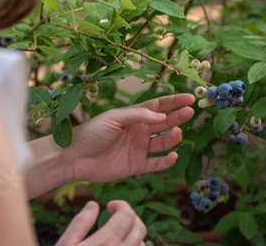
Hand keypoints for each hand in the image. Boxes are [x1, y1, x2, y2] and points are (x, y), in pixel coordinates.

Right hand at [56, 200, 145, 245]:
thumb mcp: (65, 244)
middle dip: (130, 217)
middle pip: (139, 228)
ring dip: (133, 234)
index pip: (127, 216)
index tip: (111, 205)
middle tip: (116, 216)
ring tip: (116, 233)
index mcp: (105, 244)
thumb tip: (93, 204)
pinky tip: (120, 245)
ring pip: (141, 244)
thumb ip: (80, 223)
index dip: (121, 205)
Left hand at [67, 93, 194, 182]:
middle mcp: (139, 131)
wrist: (74, 157)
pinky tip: (173, 156)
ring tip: (177, 133)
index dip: (174, 102)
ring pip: (163, 143)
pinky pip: (156, 164)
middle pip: (164, 123)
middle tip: (190, 112)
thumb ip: (138, 116)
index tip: (190, 98)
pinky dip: (166, 161)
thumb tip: (162, 116)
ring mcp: (138, 149)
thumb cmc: (91, 132)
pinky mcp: (136, 166)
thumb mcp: (114, 118)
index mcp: (133, 116)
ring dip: (172, 138)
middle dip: (178, 117)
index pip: (159, 106)